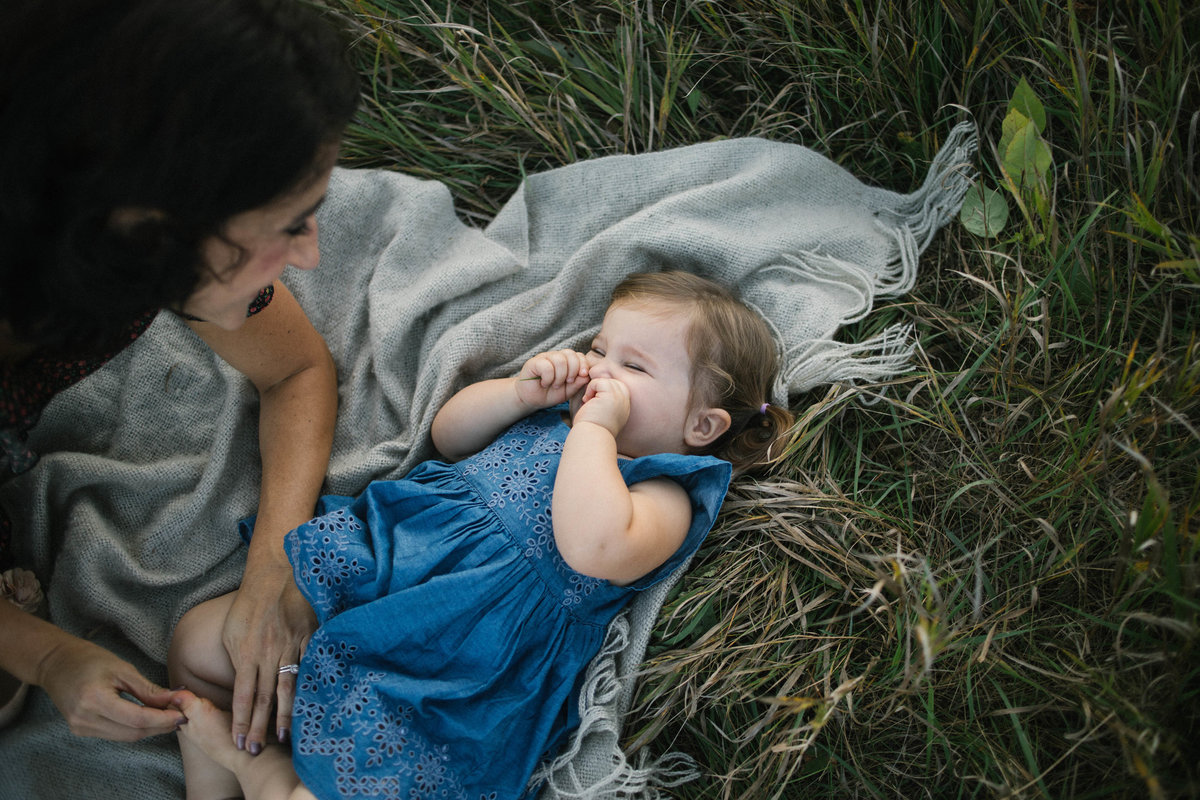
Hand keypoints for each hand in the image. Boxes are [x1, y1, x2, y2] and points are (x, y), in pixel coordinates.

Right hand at [37, 636, 184, 740]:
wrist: (56, 664)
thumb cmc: (90, 660)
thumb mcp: (122, 669)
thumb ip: (148, 690)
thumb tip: (176, 700)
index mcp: (94, 700)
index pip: (137, 719)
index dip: (162, 719)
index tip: (183, 714)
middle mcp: (84, 719)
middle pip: (132, 732)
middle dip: (160, 726)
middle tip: (181, 716)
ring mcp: (80, 728)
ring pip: (125, 737)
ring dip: (149, 730)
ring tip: (169, 717)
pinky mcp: (80, 730)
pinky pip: (114, 734)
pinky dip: (134, 729)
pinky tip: (149, 719)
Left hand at [221, 564, 315, 753]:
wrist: (275, 574)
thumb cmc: (249, 604)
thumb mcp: (231, 632)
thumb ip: (237, 660)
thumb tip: (241, 686)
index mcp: (246, 652)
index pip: (243, 695)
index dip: (242, 720)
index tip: (240, 740)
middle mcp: (268, 654)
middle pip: (265, 698)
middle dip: (260, 726)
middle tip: (256, 750)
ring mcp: (291, 646)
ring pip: (289, 687)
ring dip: (286, 715)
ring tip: (283, 737)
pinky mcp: (309, 638)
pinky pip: (311, 667)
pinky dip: (312, 687)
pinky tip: (314, 703)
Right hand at [515, 349, 590, 408]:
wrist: (531, 399)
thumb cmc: (550, 394)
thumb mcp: (568, 391)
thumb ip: (578, 383)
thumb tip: (587, 376)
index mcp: (566, 362)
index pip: (579, 355)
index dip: (583, 364)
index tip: (583, 376)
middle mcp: (556, 357)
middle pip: (570, 354)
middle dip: (573, 370)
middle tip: (568, 382)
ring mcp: (544, 358)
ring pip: (559, 360)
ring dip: (560, 376)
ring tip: (554, 385)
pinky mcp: (533, 362)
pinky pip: (546, 366)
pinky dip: (548, 378)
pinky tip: (544, 383)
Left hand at [574, 376, 630, 437]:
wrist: (591, 438)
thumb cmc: (592, 429)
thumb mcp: (603, 412)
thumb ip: (605, 399)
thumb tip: (597, 383)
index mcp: (624, 406)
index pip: (615, 387)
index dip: (602, 391)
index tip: (594, 404)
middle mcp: (625, 401)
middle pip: (612, 381)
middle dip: (599, 388)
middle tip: (590, 401)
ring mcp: (620, 397)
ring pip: (605, 380)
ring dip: (593, 389)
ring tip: (588, 401)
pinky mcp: (612, 395)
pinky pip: (599, 381)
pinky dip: (589, 389)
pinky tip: (587, 401)